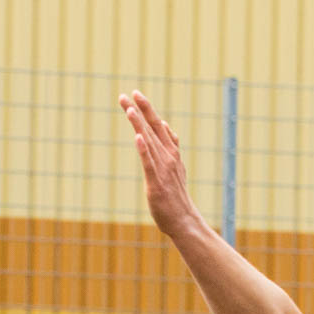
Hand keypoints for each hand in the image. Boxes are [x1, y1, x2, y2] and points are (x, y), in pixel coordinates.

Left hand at [119, 90, 199, 235]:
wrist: (184, 220)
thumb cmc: (175, 196)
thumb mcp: (174, 166)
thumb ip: (169, 146)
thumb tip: (164, 125)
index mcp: (170, 153)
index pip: (156, 126)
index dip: (146, 109)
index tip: (135, 93)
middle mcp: (168, 157)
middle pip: (152, 129)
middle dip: (140, 110)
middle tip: (128, 93)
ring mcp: (162, 169)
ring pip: (149, 142)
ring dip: (139, 124)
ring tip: (129, 109)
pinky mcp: (156, 183)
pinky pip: (148, 163)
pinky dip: (143, 149)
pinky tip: (137, 136)